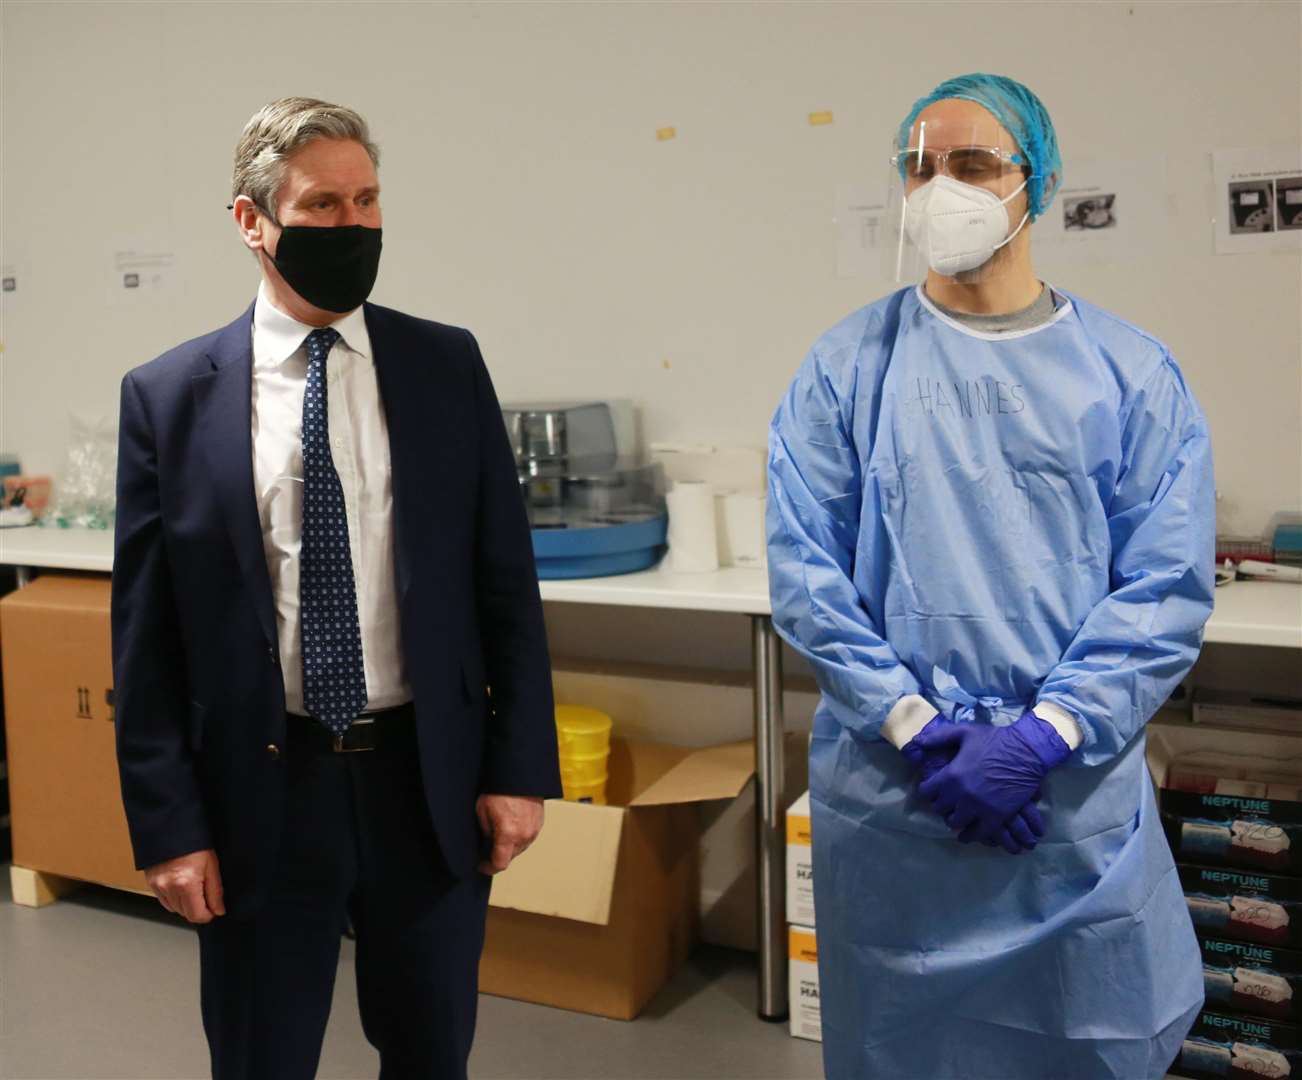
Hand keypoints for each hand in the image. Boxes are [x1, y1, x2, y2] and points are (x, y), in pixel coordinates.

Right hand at [144, 848, 224, 923]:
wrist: (172, 828)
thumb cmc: (195, 843)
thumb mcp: (212, 865)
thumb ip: (216, 891)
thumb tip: (219, 910)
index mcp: (186, 884)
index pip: (197, 915)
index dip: (208, 915)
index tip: (214, 909)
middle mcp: (169, 888)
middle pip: (185, 914)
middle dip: (198, 909)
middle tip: (206, 895)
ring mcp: (158, 886)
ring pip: (174, 908)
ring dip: (186, 905)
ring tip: (194, 887)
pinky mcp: (151, 883)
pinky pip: (164, 900)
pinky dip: (174, 899)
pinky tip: (181, 886)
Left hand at [476, 794, 544, 874]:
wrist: (520, 774)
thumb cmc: (500, 788)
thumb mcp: (482, 811)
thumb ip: (485, 832)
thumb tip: (486, 843)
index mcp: (509, 834)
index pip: (500, 864)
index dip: (488, 867)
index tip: (481, 865)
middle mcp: (524, 835)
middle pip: (510, 857)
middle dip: (498, 855)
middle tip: (487, 846)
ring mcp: (534, 830)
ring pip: (519, 848)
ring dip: (509, 846)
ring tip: (500, 833)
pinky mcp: (539, 823)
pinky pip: (527, 838)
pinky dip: (518, 837)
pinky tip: (511, 825)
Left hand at [915, 709, 1071, 847]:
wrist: (1026, 752)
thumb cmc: (995, 740)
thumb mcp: (963, 732)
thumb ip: (937, 737)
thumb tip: (916, 741)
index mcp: (951, 775)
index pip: (927, 792)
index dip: (928, 790)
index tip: (932, 790)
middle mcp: (961, 795)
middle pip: (940, 808)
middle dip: (941, 805)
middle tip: (945, 803)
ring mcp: (979, 808)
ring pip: (957, 822)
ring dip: (954, 819)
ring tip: (956, 817)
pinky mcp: (996, 817)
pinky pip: (979, 833)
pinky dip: (971, 835)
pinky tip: (967, 835)